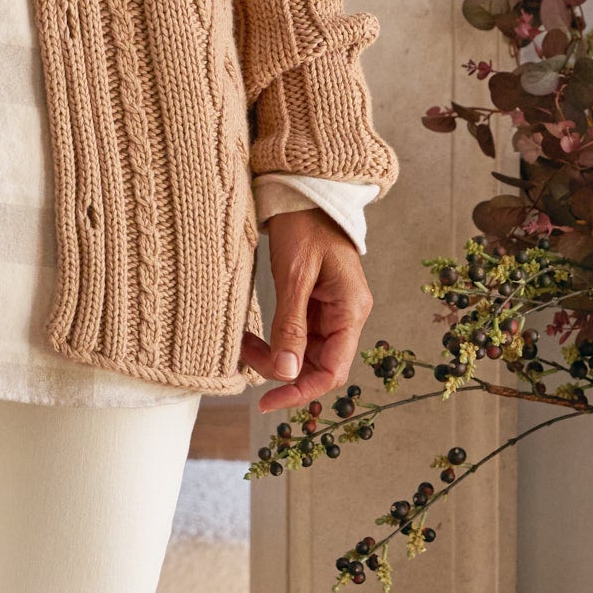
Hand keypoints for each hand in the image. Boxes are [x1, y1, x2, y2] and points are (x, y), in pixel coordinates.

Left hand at [239, 208, 371, 413]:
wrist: (305, 192)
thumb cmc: (305, 225)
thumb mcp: (294, 276)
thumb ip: (290, 325)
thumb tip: (286, 372)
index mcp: (350, 310)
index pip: (332, 371)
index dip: (300, 391)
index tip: (267, 401)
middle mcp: (346, 315)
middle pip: (316, 366)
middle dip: (280, 370)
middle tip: (243, 359)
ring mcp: (331, 311)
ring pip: (303, 353)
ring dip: (273, 355)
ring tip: (242, 343)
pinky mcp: (315, 304)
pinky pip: (296, 335)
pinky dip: (274, 340)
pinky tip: (251, 336)